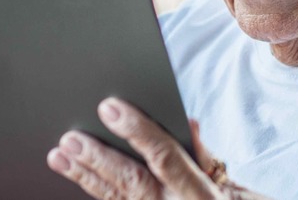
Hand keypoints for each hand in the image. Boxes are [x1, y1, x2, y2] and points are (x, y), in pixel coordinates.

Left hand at [47, 98, 270, 199]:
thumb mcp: (237, 185)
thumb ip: (205, 154)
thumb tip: (186, 121)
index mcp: (203, 195)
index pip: (166, 156)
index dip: (137, 130)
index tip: (110, 107)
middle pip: (133, 182)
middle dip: (100, 159)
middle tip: (72, 138)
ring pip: (117, 199)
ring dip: (86, 176)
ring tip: (61, 155)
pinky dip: (95, 191)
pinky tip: (76, 176)